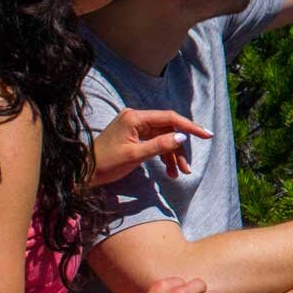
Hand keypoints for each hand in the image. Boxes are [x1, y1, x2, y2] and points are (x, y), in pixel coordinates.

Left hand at [91, 108, 212, 183]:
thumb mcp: (135, 156)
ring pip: (163, 138)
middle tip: (187, 169)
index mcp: (135, 118)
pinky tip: (168, 170)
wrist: (84, 172)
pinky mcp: (134, 136)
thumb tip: (182, 138)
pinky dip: (162, 156)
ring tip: (177, 174)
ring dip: (172, 156)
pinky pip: (154, 142)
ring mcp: (135, 127)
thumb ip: (159, 145)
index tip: (207, 135)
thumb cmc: (106, 163)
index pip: (169, 118)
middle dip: (179, 150)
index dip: (190, 127)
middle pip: (168, 130)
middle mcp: (136, 118)